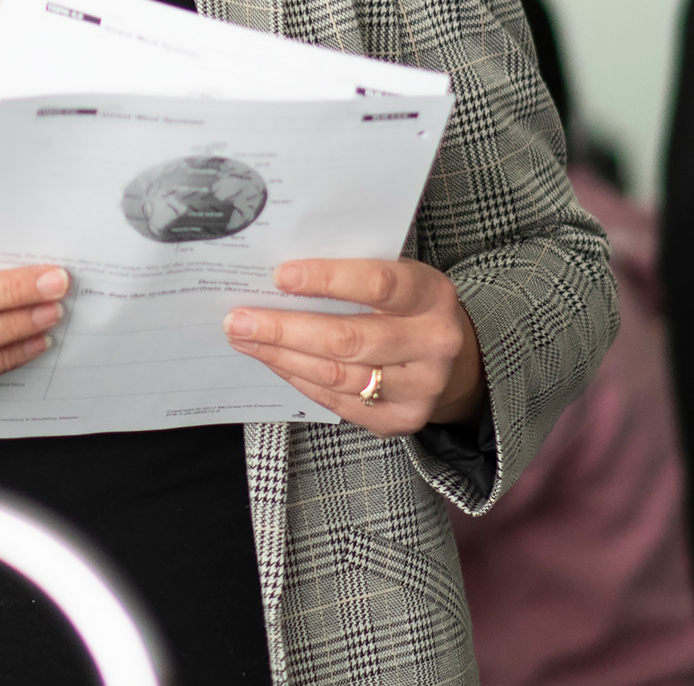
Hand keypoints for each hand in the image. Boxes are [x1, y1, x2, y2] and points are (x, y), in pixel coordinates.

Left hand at [223, 258, 485, 436]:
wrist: (455, 360)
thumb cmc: (409, 307)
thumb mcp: (399, 276)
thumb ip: (354, 273)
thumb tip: (280, 277)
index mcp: (432, 295)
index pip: (378, 284)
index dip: (326, 279)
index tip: (279, 276)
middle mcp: (433, 344)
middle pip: (348, 339)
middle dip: (285, 329)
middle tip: (238, 319)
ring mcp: (420, 388)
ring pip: (337, 375)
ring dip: (282, 356)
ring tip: (246, 339)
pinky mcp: (401, 420)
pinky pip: (337, 402)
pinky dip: (299, 380)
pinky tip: (275, 362)